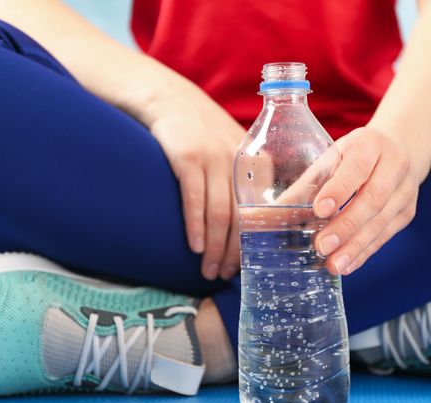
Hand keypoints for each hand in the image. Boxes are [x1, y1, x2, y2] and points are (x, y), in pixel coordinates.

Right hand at [146, 79, 244, 280]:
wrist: (169, 98)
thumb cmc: (202, 133)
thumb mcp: (233, 151)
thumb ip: (245, 181)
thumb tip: (248, 226)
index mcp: (255, 163)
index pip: (261, 212)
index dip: (255, 242)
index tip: (247, 265)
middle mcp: (239, 161)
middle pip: (241, 218)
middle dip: (233, 253)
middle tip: (223, 276)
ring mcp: (214, 158)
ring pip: (219, 214)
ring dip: (214, 248)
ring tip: (208, 270)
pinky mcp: (188, 156)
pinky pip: (194, 199)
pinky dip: (195, 226)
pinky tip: (195, 247)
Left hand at [313, 127, 418, 274]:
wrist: (398, 150)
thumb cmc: (354, 155)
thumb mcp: (332, 157)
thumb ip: (306, 184)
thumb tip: (271, 214)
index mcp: (370, 144)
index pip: (357, 167)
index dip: (339, 189)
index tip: (319, 210)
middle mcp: (394, 164)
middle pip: (373, 198)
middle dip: (346, 225)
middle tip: (322, 246)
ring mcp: (405, 190)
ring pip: (382, 221)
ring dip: (356, 246)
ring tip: (333, 264)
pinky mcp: (407, 212)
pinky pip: (386, 235)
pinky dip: (364, 252)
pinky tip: (347, 264)